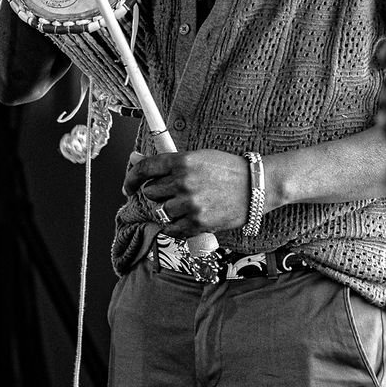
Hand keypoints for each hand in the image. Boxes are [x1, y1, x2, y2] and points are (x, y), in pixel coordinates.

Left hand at [124, 149, 254, 234]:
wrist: (257, 186)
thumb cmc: (228, 169)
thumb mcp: (198, 157)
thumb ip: (168, 161)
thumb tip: (135, 159)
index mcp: (182, 161)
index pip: (144, 169)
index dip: (131, 178)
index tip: (128, 186)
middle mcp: (183, 182)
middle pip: (150, 193)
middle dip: (156, 194)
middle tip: (170, 194)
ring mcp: (190, 204)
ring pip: (160, 211)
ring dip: (167, 210)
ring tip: (183, 206)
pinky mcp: (198, 223)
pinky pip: (172, 229)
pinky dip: (174, 226)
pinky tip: (184, 219)